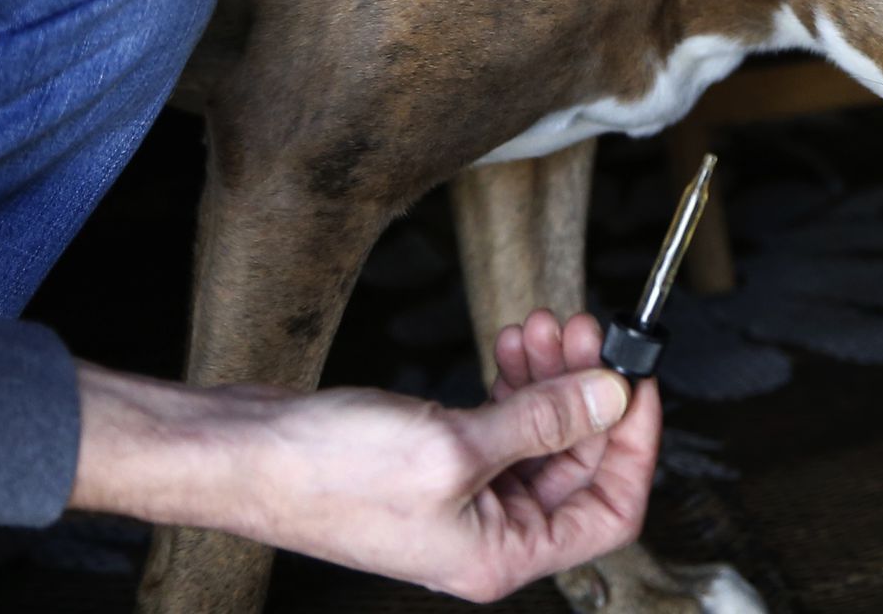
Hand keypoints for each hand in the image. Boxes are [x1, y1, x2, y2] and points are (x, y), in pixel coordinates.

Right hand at [68, 310, 659, 601]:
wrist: (244, 455)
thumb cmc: (328, 473)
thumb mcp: (454, 445)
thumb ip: (541, 420)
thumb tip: (610, 397)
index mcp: (502, 556)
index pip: (609, 513)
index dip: (634, 447)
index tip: (638, 383)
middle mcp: (486, 535)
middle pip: (575, 467)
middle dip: (587, 394)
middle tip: (584, 332)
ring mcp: (458, 499)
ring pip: (537, 437)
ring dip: (549, 379)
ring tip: (543, 325)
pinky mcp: (432, 462)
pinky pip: (497, 425)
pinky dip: (512, 384)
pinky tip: (507, 345)